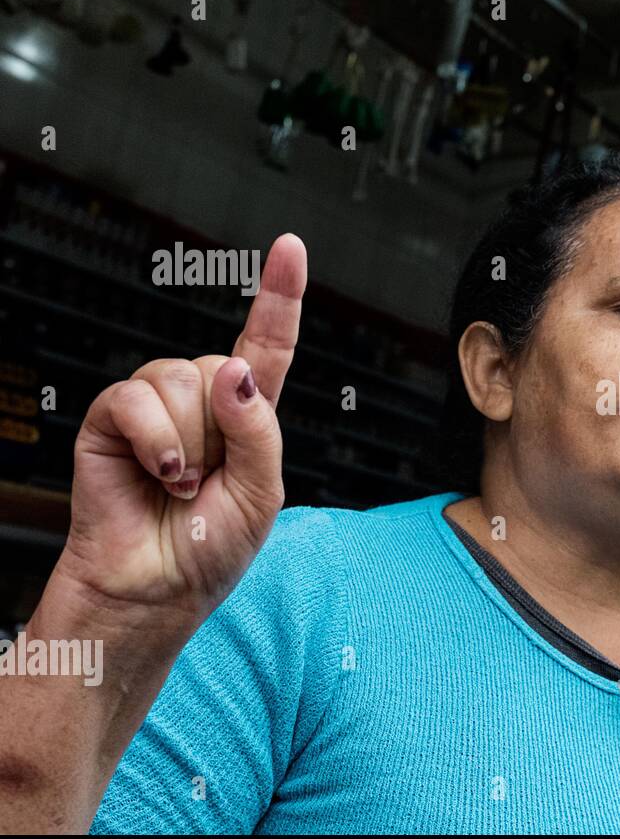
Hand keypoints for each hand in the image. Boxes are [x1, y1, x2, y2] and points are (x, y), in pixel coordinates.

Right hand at [54, 233, 307, 632]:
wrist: (152, 591)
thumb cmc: (209, 549)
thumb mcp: (261, 493)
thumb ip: (259, 430)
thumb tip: (235, 370)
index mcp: (247, 417)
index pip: (268, 347)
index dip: (279, 296)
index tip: (290, 247)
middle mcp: (202, 404)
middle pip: (224, 363)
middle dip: (224, 428)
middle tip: (208, 478)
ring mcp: (155, 408)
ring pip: (183, 378)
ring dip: (190, 442)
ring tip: (181, 483)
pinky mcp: (110, 420)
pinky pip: (136, 397)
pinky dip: (156, 439)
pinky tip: (162, 473)